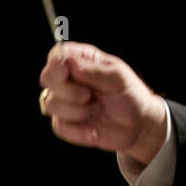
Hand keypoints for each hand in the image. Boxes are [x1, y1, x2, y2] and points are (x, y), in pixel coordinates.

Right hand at [38, 41, 168, 164]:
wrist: (138, 126)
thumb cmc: (130, 95)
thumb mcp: (118, 78)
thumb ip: (94, 70)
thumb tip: (69, 62)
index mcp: (81, 60)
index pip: (57, 54)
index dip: (57, 64)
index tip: (67, 73)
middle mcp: (69, 78)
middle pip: (47, 78)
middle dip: (67, 91)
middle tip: (88, 95)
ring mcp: (65, 101)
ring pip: (51, 104)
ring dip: (78, 112)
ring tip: (97, 110)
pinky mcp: (65, 122)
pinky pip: (59, 127)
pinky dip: (78, 131)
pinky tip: (94, 130)